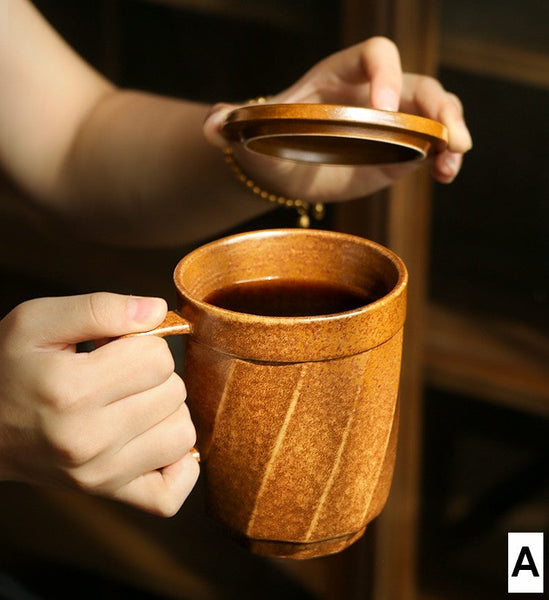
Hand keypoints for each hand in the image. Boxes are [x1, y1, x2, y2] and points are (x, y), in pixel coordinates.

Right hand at [0, 293, 198, 515]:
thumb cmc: (9, 368)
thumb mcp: (38, 321)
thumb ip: (101, 307)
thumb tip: (158, 310)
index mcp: (71, 390)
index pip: (158, 357)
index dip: (143, 342)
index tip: (116, 347)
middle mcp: (88, 439)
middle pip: (174, 392)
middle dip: (154, 373)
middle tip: (118, 373)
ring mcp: (99, 474)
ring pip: (182, 433)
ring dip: (166, 411)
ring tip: (132, 401)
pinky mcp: (106, 493)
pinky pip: (170, 493)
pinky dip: (177, 464)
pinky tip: (154, 438)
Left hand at [204, 37, 471, 201]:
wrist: (282, 167)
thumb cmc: (268, 139)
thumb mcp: (252, 129)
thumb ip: (233, 121)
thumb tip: (211, 124)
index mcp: (338, 77)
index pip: (374, 54)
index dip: (386, 74)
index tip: (384, 109)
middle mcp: (371, 94)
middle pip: (418, 83)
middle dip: (436, 105)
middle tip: (445, 135)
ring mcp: (390, 124)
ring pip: (433, 113)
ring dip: (450, 132)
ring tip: (454, 160)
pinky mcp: (398, 153)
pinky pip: (429, 147)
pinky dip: (443, 158)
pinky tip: (445, 175)